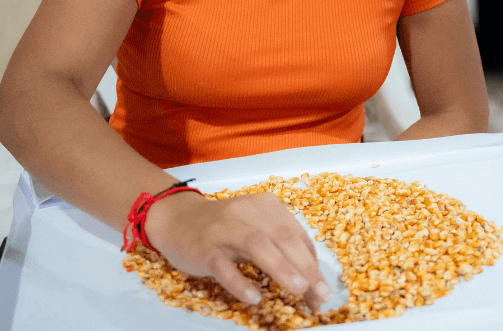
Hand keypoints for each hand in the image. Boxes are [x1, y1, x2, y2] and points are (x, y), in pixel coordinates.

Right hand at [144, 190, 330, 310]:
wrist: (177, 218)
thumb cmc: (225, 228)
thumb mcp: (257, 228)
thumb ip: (281, 248)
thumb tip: (311, 280)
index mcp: (267, 207)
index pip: (297, 235)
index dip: (313, 263)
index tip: (322, 289)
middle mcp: (249, 213)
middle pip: (283, 239)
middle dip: (305, 268)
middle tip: (319, 294)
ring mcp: (225, 229)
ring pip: (258, 246)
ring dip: (282, 268)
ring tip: (299, 290)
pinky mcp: (204, 247)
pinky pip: (223, 266)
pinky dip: (240, 282)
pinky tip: (254, 298)